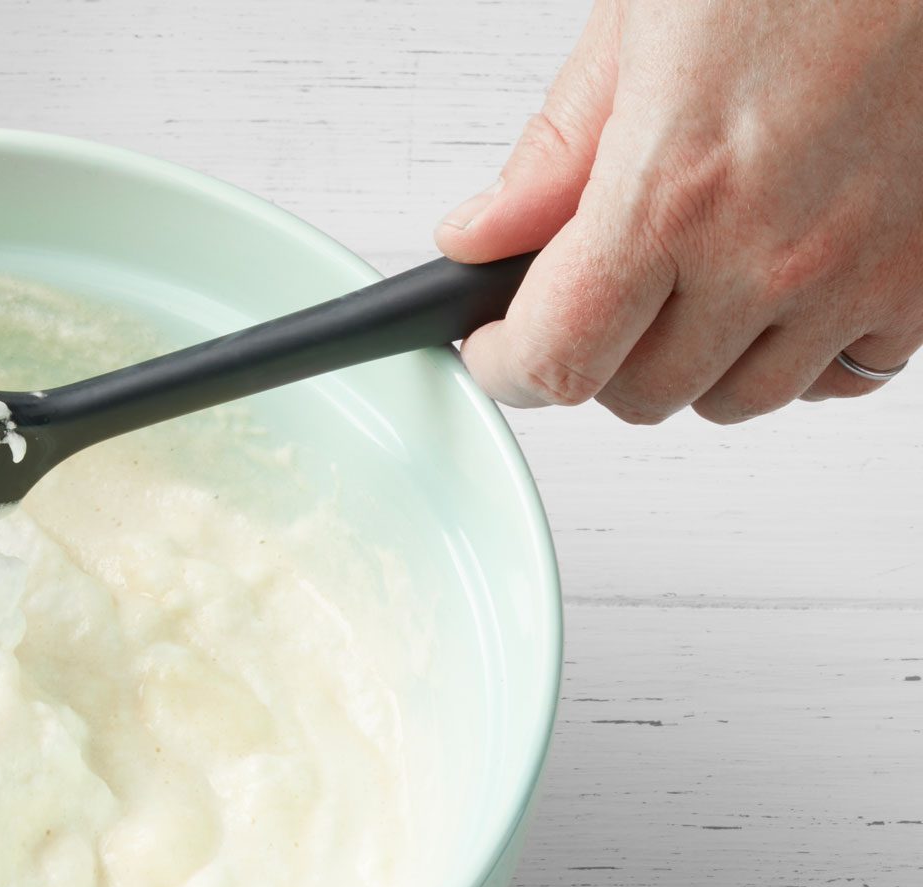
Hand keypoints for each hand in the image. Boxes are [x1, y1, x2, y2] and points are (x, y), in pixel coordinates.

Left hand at [435, 0, 922, 423]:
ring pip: (736, 400)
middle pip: (639, 394)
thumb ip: (557, 150)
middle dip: (594, 357)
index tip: (496, 345)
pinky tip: (779, 284)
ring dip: (694, 362)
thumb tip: (480, 235)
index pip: (558, 357)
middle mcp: (771, 252)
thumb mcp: (644, 23)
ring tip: (688, 279)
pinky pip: (842, 377)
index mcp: (677, 189)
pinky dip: (798, 352)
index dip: (508, 365)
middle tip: (589, 295)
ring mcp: (857, 276)